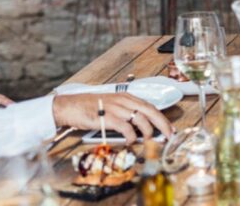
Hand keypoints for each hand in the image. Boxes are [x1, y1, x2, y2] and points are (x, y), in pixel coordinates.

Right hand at [52, 93, 173, 143]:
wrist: (68, 106)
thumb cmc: (88, 108)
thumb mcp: (111, 106)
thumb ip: (124, 114)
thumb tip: (139, 128)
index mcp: (126, 97)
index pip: (150, 106)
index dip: (162, 118)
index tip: (170, 128)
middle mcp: (124, 100)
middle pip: (151, 111)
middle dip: (163, 124)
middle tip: (170, 135)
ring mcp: (116, 108)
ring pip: (141, 119)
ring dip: (148, 132)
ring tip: (150, 140)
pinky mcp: (107, 117)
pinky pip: (126, 128)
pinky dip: (131, 136)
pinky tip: (131, 142)